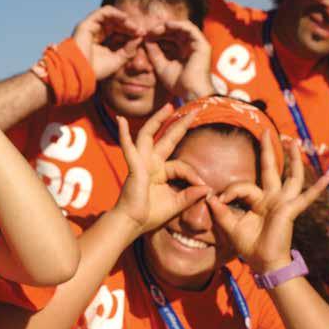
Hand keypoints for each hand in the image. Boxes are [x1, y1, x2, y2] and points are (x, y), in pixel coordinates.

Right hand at [72, 6, 143, 79]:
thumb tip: (140, 37)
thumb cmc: (95, 70)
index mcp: (100, 41)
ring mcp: (90, 27)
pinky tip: (125, 20)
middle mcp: (95, 32)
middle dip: (129, 25)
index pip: (117, 31)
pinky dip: (116, 13)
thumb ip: (129, 49)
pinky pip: (103, 12)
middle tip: (140, 30)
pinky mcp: (87, 23)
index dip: (130, 31)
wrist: (79, 73)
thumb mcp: (117, 60)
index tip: (142, 35)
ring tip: (133, 26)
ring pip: (110, 16)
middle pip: (115, 23)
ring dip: (124, 19)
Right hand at [113, 105, 209, 235]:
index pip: (181, 165)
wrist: (133, 223)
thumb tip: (207, 189)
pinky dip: (123, 133)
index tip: (204, 188)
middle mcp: (150, 163)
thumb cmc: (150, 215)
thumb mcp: (176, 204)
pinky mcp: (134, 166)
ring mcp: (140, 162)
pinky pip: (128, 146)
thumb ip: (191, 195)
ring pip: (148, 135)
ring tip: (168, 106)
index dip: (194, 175)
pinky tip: (121, 120)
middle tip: (193, 111)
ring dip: (157, 119)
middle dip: (179, 124)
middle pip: (166, 138)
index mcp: (160, 172)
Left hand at [143, 20, 213, 99]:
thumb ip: (154, 53)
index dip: (157, 35)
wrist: (192, 93)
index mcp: (182, 52)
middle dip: (160, 30)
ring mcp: (197, 44)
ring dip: (167, 26)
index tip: (144, 36)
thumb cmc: (178, 83)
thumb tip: (146, 40)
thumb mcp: (161, 66)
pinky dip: (177, 25)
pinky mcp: (202, 43)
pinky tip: (166, 26)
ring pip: (181, 28)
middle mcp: (190, 47)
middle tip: (147, 31)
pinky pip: (189, 28)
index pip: (169, 38)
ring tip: (154, 29)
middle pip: (174, 31)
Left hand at [206, 134, 328, 273]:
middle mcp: (272, 198)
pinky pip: (307, 196)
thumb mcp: (230, 225)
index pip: (243, 185)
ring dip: (293, 159)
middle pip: (271, 169)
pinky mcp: (291, 210)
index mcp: (258, 201)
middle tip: (267, 131)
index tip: (218, 201)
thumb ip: (221, 211)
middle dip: (268, 150)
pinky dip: (320, 186)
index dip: (229, 191)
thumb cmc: (249, 246)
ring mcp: (284, 203)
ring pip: (290, 176)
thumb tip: (210, 196)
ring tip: (294, 141)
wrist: (264, 263)